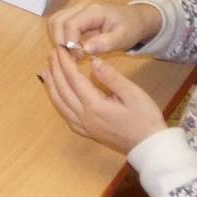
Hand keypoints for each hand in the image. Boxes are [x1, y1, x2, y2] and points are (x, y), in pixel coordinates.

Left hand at [44, 49, 168, 153]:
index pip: (74, 79)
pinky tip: (56, 96)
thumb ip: (112, 77)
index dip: (65, 63)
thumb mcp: (133, 94)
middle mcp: (85, 117)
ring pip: (61, 105)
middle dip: (55, 71)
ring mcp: (84, 127)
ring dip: (52, 87)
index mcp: (95, 106)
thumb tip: (93, 61)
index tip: (60, 49)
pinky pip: (66, 116)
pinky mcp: (88, 133)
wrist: (150, 147)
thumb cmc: (145, 119)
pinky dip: (58, 103)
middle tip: (52, 54)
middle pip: (63, 91)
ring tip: (46, 72)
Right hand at [49, 0, 161, 55]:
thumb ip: (105, 43)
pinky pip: (60, 24)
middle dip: (60, 40)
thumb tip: (85, 49)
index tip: (78, 57)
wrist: (136, 19)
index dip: (69, 42)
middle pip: (57, 20)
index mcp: (94, 10)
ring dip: (58, 38)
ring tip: (72, 54)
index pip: (71, 23)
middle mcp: (81, 6)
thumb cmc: (131, 28)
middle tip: (72, 57)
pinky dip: (60, 36)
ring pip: (55, 21)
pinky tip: (72, 49)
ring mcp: (76, 9)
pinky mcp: (75, 15)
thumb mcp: (123, 38)